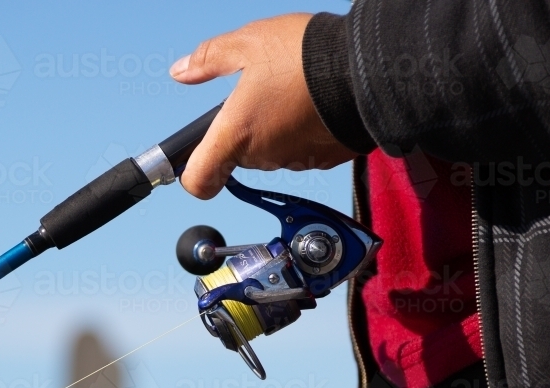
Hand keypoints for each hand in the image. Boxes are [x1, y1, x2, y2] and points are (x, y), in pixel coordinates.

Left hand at [170, 14, 356, 198]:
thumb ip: (209, 59)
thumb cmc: (306, 56)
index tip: (195, 160)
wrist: (367, 67)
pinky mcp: (326, 160)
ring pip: (272, 152)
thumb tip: (182, 71)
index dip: (192, 175)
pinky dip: (304, 133)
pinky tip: (315, 104)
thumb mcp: (247, 44)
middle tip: (261, 94)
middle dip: (244, 130)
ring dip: (276, 129)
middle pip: (239, 157)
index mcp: (237, 134)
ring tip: (293, 92)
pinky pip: (304, 151)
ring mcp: (296, 161)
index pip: (199, 182)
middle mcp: (264, 156)